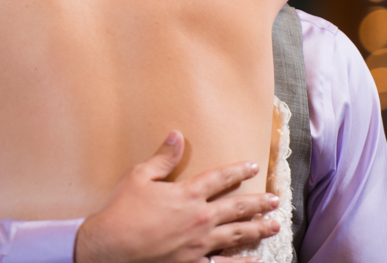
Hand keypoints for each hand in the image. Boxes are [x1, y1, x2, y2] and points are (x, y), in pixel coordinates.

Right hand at [74, 131, 279, 262]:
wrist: (111, 247)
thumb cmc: (122, 210)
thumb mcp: (139, 177)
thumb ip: (162, 158)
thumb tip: (176, 135)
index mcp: (188, 194)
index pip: (220, 178)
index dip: (239, 171)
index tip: (254, 167)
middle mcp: (200, 218)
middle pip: (237, 208)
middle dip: (259, 202)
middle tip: (275, 199)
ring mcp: (199, 244)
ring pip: (237, 235)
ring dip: (258, 229)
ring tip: (274, 225)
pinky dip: (242, 262)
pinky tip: (256, 259)